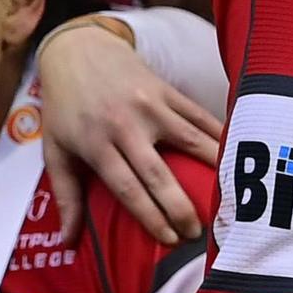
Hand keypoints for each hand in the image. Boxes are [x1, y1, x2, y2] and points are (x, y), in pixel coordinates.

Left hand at [35, 19, 219, 244]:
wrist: (78, 50)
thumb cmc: (65, 108)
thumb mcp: (55, 150)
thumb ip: (65, 196)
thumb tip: (68, 243)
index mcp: (96, 144)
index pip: (127, 188)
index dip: (150, 216)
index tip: (170, 239)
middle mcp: (125, 126)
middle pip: (158, 173)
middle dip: (180, 206)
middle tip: (198, 232)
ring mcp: (150, 105)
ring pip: (190, 141)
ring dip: (212, 171)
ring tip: (229, 198)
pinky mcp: (167, 90)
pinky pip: (199, 115)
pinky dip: (219, 135)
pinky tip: (237, 153)